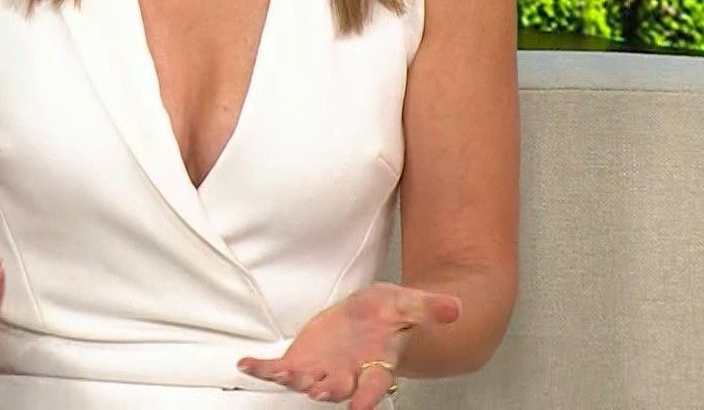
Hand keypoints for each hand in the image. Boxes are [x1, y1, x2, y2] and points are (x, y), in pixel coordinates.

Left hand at [237, 282, 460, 406]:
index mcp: (377, 365)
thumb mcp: (408, 303)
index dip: (367, 397)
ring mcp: (322, 371)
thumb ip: (428, 308)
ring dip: (291, 379)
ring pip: (305, 381)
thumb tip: (456, 308)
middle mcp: (348, 375)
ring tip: (278, 372)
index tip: (361, 408)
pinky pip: (279, 369)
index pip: (375, 385)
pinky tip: (247, 364)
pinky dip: (262, 368)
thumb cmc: (389, 315)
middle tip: (317, 389)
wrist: (369, 317)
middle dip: (326, 389)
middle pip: (337, 388)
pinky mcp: (302, 361)